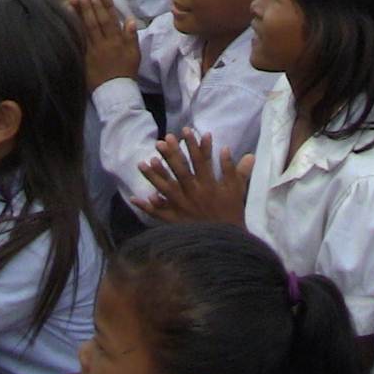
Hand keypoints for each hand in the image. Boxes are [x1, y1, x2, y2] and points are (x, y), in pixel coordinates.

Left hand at [71, 0, 140, 88]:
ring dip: (81, 11)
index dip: (105, 2)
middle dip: (91, 1)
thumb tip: (130, 19)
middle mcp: (105, 42)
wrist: (115, 91)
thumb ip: (131, 36)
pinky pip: (78, 40)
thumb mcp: (135, 54)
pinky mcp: (84, 56)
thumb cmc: (126, 71)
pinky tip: (68, 18)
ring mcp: (93, 49)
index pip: (111, 17)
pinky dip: (73, 28)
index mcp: (118, 40)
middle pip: (97, 19)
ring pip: (86, 27)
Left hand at [134, 129, 251, 224]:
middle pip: (180, 171)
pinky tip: (135, 198)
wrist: (227, 243)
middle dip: (170, 155)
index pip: (200, 160)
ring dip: (154, 176)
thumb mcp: (237, 191)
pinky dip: (147, 207)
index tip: (185, 130)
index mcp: (209, 185)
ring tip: (143, 163)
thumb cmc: (232, 214)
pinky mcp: (176, 221)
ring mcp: (182, 208)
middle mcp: (194, 194)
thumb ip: (234, 170)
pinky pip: (159, 214)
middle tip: (161, 141)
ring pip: (166, 189)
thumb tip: (227, 149)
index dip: (193, 144)